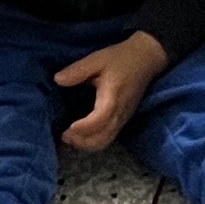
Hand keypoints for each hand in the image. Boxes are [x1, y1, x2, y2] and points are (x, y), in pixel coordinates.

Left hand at [55, 30, 170, 151]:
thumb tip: (58, 80)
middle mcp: (119, 114)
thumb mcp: (97, 59)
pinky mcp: (123, 120)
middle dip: (82, 141)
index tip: (67, 128)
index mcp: (112, 98)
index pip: (99, 121)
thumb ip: (78, 70)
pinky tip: (82, 135)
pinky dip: (94, 141)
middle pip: (102, 139)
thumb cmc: (120, 59)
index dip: (83, 128)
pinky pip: (109, 138)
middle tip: (64, 136)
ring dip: (87, 144)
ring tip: (70, 137)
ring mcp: (123, 119)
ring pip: (106, 141)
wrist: (146, 59)